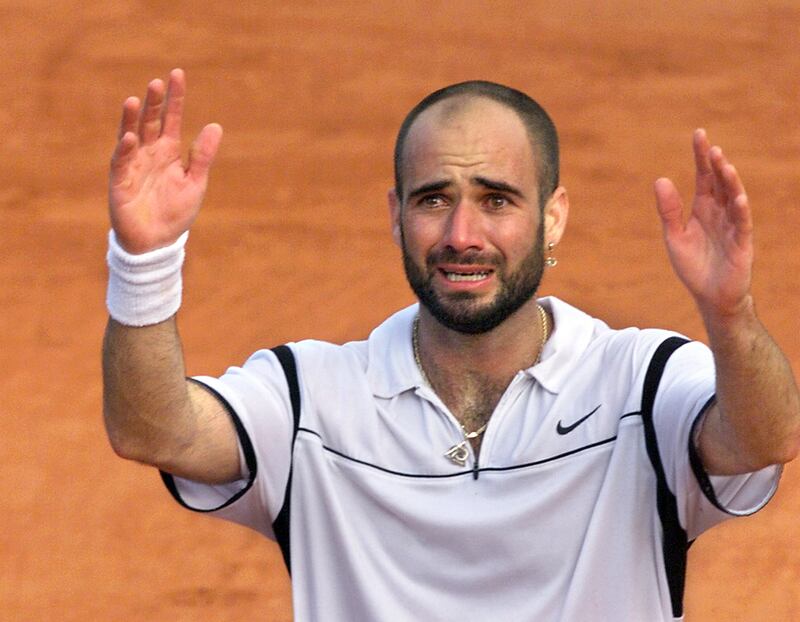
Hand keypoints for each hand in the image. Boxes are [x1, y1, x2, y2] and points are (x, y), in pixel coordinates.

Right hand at [108, 68, 222, 253]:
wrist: (158, 242)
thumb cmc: (176, 213)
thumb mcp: (195, 182)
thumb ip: (202, 156)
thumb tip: (215, 126)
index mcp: (169, 151)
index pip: (171, 118)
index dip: (175, 98)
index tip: (177, 74)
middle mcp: (150, 153)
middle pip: (150, 121)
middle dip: (153, 103)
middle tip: (157, 82)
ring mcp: (133, 165)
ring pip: (131, 135)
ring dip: (131, 119)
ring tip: (133, 100)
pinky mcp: (120, 181)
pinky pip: (121, 162)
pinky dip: (125, 149)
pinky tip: (131, 137)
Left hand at [654, 129, 752, 318]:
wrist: (710, 296)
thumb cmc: (693, 266)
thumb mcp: (674, 237)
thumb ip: (669, 211)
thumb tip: (660, 179)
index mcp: (702, 209)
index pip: (703, 177)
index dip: (701, 157)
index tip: (699, 135)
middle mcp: (719, 213)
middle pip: (719, 183)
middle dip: (716, 164)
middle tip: (711, 146)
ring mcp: (732, 226)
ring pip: (733, 199)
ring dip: (730, 183)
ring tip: (724, 165)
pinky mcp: (742, 243)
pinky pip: (742, 224)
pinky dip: (740, 211)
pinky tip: (737, 198)